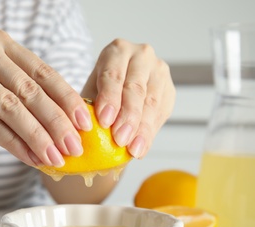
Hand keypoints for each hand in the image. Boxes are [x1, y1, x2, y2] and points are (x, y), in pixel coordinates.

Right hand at [0, 30, 91, 166]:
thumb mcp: (3, 94)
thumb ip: (30, 100)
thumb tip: (70, 126)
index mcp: (4, 45)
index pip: (44, 73)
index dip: (67, 99)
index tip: (84, 123)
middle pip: (30, 91)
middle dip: (56, 122)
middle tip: (74, 146)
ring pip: (11, 108)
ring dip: (38, 137)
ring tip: (56, 157)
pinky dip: (14, 144)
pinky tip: (31, 158)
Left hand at [82, 39, 175, 158]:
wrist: (121, 87)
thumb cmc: (102, 89)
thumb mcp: (91, 91)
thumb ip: (89, 106)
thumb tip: (84, 129)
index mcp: (117, 51)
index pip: (114, 74)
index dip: (109, 98)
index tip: (104, 121)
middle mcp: (141, 56)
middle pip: (135, 89)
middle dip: (127, 117)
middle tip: (119, 139)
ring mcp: (159, 72)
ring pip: (152, 102)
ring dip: (141, 129)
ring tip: (132, 148)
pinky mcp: (169, 90)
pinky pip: (161, 113)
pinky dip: (150, 134)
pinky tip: (141, 148)